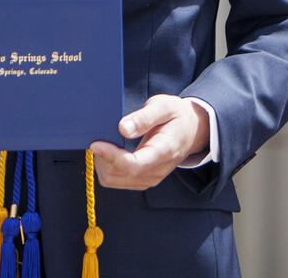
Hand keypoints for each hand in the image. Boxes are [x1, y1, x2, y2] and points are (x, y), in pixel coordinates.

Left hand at [89, 94, 209, 189]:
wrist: (191, 131)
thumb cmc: (176, 116)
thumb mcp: (164, 106)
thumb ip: (144, 117)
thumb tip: (122, 128)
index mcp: (165, 150)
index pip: (135, 164)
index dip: (112, 157)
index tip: (96, 143)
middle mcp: (157, 170)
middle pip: (120, 174)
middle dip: (103, 158)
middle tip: (98, 136)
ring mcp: (150, 178)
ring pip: (114, 180)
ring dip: (102, 163)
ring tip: (104, 142)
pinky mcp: (142, 180)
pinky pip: (116, 181)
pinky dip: (107, 168)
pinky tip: (109, 152)